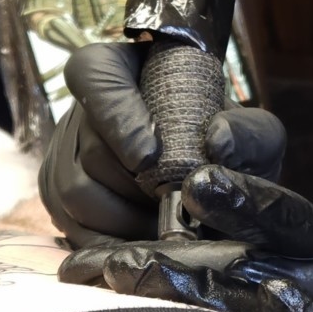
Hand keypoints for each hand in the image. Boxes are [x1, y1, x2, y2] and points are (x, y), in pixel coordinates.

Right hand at [37, 41, 286, 247]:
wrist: (213, 177)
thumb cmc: (227, 144)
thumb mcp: (254, 133)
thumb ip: (249, 132)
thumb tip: (217, 141)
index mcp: (118, 70)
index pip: (94, 75)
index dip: (117, 114)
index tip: (150, 155)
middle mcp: (80, 109)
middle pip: (93, 150)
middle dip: (137, 187)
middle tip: (176, 205)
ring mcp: (63, 156)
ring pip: (77, 193)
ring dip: (125, 219)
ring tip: (164, 223)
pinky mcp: (58, 199)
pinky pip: (72, 227)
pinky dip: (111, 241)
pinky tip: (144, 241)